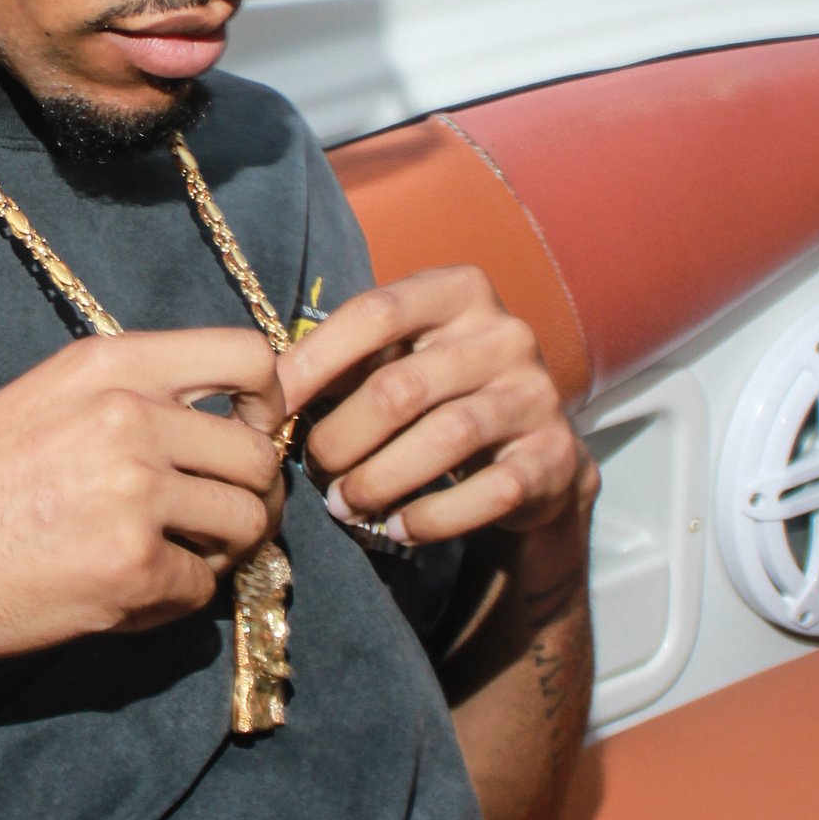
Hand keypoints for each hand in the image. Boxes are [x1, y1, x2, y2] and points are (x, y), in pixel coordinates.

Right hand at [0, 328, 286, 682]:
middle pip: (258, 456)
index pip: (251, 355)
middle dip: (249, 498)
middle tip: (215, 524)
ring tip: (167, 559)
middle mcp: (128, 417)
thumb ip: (134, 398)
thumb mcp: (44, 403)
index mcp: (108, 364)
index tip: (252, 437)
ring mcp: (133, 494)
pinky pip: (201, 588)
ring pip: (246, 525)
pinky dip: (173, 601)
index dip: (271, 403)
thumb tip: (234, 425)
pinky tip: (120, 596)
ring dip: (219, 551)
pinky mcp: (129, 570)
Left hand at [280, 266, 592, 552]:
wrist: (534, 450)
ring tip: (343, 505)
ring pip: (445, 438)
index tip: (272, 406)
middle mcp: (505, 334)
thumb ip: (344, 360)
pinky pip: (488, 493)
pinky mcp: (554, 456)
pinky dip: (433, 517)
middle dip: (342, 437)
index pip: (376, 312)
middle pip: (402, 387)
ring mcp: (536, 394)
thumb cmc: (439, 394)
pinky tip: (399, 528)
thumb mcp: (399, 356)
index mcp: (459, 291)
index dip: (315, 360)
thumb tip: (263, 391)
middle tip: (313, 470)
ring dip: (379, 480)